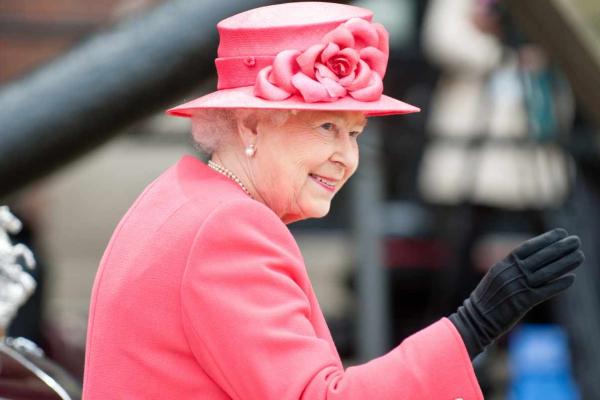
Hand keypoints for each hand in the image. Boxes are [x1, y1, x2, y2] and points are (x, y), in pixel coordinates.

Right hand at [449, 228, 583, 358]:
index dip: (545, 239)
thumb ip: (512, 267)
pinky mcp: (523, 302)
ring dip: (565, 263)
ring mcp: (517, 287)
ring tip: (579, 256)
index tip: (561, 232)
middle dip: (560, 248)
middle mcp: (511, 273)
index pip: (528, 247)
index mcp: (503, 265)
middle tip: (576, 240)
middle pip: (540, 257)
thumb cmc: (487, 298)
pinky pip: (545, 291)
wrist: (476, 318)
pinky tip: (571, 278)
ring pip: (546, 272)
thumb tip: (532, 259)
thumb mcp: (496, 276)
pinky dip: (559, 284)